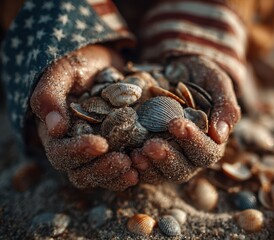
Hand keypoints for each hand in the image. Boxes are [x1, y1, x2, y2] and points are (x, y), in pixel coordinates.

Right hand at [30, 45, 137, 190]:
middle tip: (123, 161)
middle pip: (82, 173)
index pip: (61, 153)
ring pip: (103, 176)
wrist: (105, 62)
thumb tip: (55, 128)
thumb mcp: (63, 71)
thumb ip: (51, 95)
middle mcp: (77, 147)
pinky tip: (146, 165)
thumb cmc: (79, 63)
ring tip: (136, 170)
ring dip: (118, 177)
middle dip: (102, 171)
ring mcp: (99, 151)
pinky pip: (124, 168)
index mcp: (58, 134)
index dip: (78, 152)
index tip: (100, 144)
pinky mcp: (120, 148)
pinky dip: (135, 169)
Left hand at [132, 56, 240, 182]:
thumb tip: (220, 136)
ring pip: (160, 174)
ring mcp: (167, 156)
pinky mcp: (146, 154)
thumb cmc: (200, 74)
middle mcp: (189, 155)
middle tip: (150, 146)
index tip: (176, 124)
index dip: (193, 142)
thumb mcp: (216, 82)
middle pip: (182, 169)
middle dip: (167, 158)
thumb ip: (224, 106)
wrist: (173, 67)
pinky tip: (125, 155)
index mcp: (210, 142)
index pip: (206, 152)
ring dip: (148, 167)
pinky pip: (140, 169)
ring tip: (135, 155)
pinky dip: (133, 166)